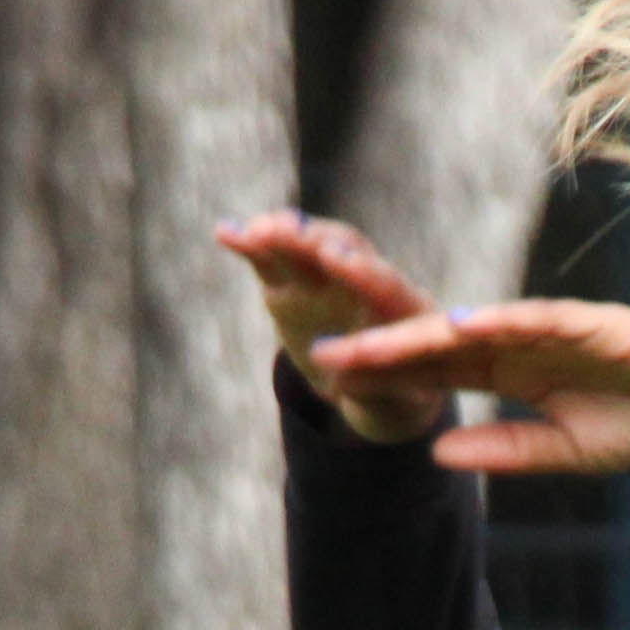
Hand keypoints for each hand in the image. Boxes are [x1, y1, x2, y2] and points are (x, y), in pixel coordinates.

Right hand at [219, 211, 451, 443]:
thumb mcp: (391, 400)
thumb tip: (344, 383)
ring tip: (253, 231)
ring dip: (282, 236)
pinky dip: (251, 245)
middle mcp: (368, 283)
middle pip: (344, 251)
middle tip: (286, 229)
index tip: (333, 256)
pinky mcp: (294, 284)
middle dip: (313, 242)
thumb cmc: (389, 392)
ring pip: (308, 248)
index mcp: (404, 310)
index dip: (360, 270)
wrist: (370, 380)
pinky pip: (274, 260)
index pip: (385, 285)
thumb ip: (373, 389)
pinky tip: (225, 233)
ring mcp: (330, 280)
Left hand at [304, 296, 629, 479]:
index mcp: (510, 371)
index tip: (333, 381)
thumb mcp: (558, 451)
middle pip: (439, 344)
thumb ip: (501, 450)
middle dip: (383, 348)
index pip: (436, 370)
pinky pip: (534, 320)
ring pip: (472, 326)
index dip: (386, 373)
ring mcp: (549, 328)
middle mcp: (519, 343)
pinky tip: (457, 324)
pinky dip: (497, 319)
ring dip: (422, 332)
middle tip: (325, 354)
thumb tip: (438, 453)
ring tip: (373, 340)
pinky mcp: (586, 321)